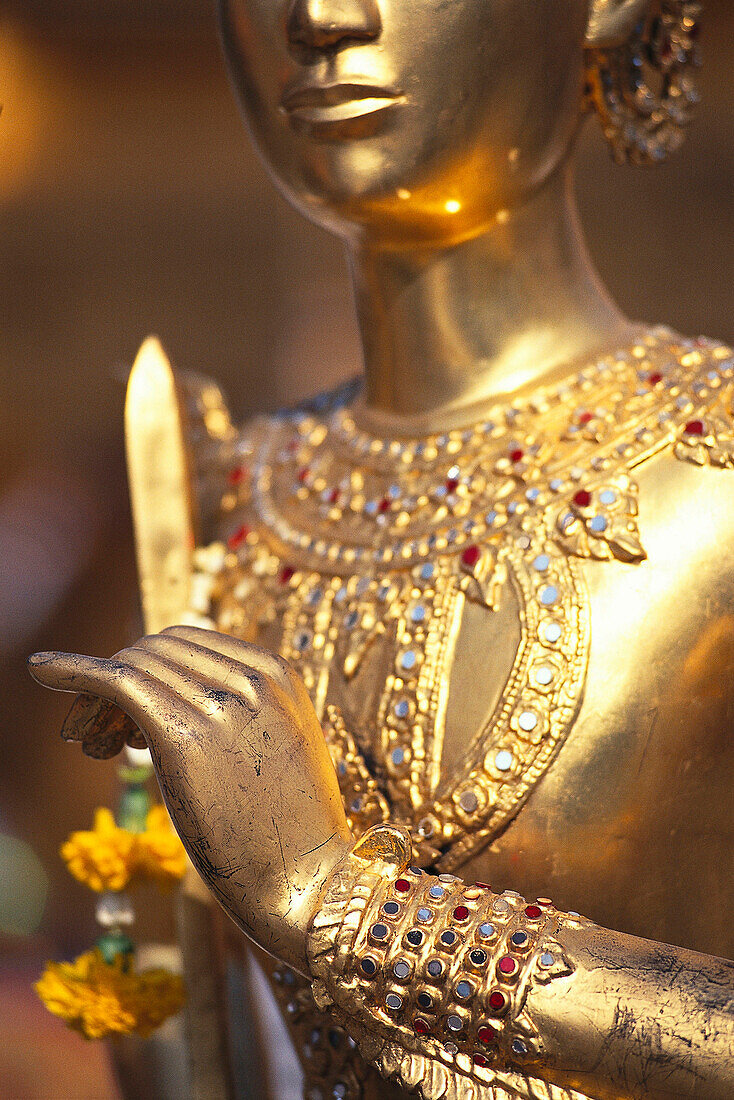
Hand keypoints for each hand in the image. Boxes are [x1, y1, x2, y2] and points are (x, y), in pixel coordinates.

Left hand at [28, 626, 351, 970]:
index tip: (124, 715)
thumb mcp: (277, 751)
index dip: (145, 667)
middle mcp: (250, 677)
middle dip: (118, 679)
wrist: (309, 884)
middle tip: (98, 737)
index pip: (186, 642)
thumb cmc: (289, 833)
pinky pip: (116, 682)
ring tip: (91, 744)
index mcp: (276, 673)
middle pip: (155, 649)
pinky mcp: (185, 736)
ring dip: (96, 696)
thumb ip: (241, 716)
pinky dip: (72, 669)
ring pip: (133, 666)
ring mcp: (221, 703)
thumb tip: (174, 710)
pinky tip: (40, 669)